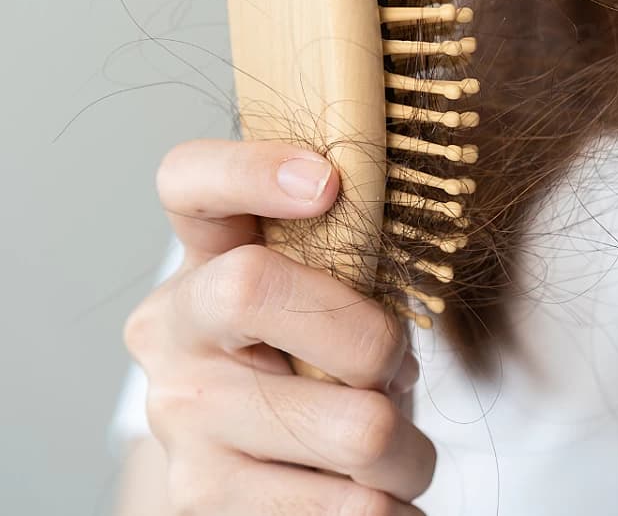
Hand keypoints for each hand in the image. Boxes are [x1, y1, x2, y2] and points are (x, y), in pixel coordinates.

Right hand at [124, 139, 433, 513]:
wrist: (255, 470)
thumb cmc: (316, 363)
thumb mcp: (330, 299)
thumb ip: (354, 265)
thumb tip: (408, 262)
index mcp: (206, 257)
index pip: (190, 182)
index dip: (250, 168)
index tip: (327, 183)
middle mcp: (174, 331)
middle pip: (265, 292)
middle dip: (376, 342)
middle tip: (393, 372)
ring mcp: (181, 417)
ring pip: (357, 427)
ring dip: (408, 448)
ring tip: (393, 450)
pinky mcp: (202, 496)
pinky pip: (352, 508)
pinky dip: (391, 507)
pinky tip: (373, 495)